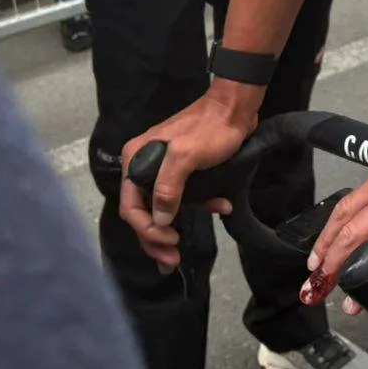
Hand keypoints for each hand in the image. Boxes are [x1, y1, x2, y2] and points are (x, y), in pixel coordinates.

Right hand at [119, 92, 257, 270]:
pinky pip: (183, 197)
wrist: (236, 108)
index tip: (171, 240)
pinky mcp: (183, 171)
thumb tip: (159, 219)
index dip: (147, 229)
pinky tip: (219, 208)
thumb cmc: (211, 129)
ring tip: (179, 254)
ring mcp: (163, 169)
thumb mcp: (187, 155)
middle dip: (156, 238)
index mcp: (136, 158)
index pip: (131, 205)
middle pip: (143, 212)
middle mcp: (144, 164)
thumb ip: (168, 186)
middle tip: (172, 259)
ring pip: (162, 209)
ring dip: (171, 230)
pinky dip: (200, 206)